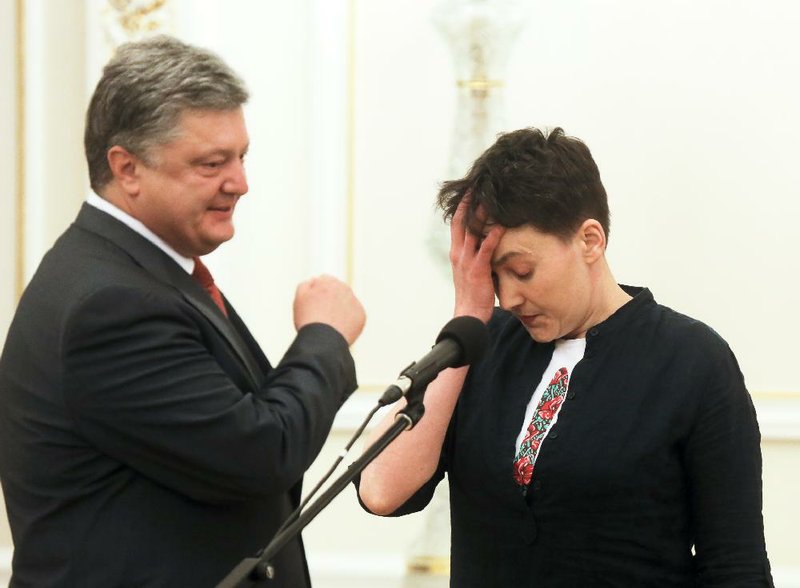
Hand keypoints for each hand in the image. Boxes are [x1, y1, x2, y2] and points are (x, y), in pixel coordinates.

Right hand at [293, 275, 365, 344]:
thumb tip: (315, 280)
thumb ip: (306, 285)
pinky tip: (338, 329)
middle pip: (337, 290)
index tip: (314, 304)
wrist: (322, 340)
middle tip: (322, 315)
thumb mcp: (300, 298)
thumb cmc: (308, 319)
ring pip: (347, 302)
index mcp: (328, 282)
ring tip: (329, 324)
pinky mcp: (361, 315)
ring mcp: (354, 302)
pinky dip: (348, 321)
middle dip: (331, 299)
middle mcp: (344, 288)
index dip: (318, 292)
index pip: (324, 280)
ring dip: (340, 309)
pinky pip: (354, 316)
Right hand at [450, 199, 503, 322]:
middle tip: (477, 186)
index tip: (469, 192)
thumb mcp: (470, 272)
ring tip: (490, 199)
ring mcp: (467, 261)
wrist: (467, 315)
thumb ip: (475, 257)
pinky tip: (501, 225)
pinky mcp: (478, 269)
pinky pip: (485, 249)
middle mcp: (459, 254)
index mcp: (456, 254)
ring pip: (473, 232)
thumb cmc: (472, 295)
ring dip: (481, 214)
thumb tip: (486, 245)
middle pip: (462, 223)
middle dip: (468, 204)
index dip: (462, 208)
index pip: (457, 225)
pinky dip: (493, 236)